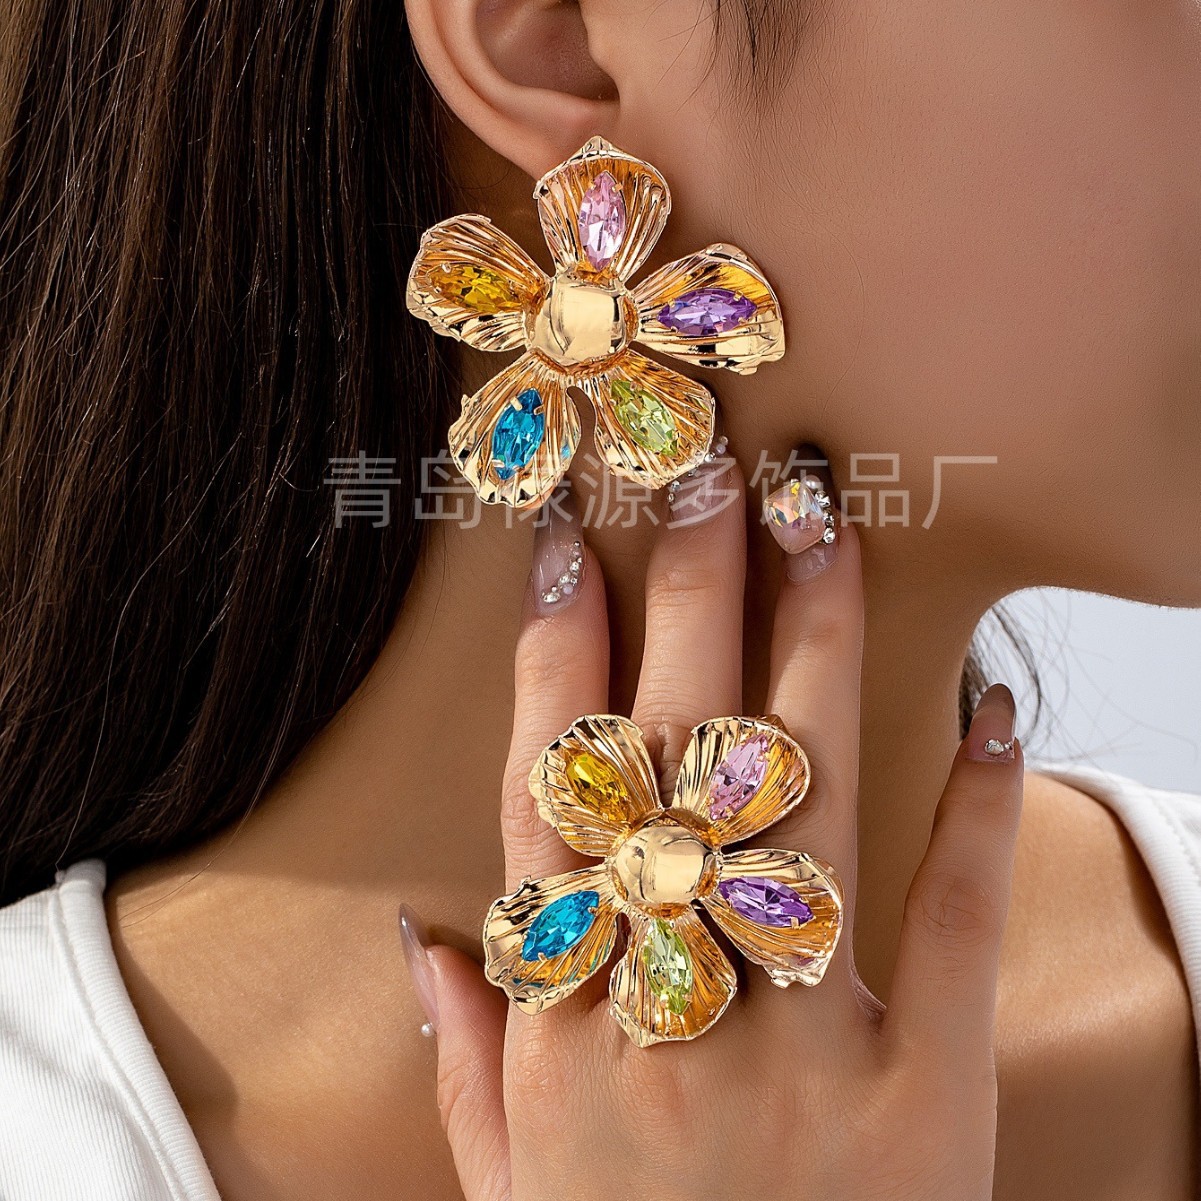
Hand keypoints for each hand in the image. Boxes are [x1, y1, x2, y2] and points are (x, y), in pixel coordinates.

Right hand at [412, 462, 1022, 1200]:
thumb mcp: (508, 1193)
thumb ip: (468, 1059)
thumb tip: (429, 932)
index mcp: (565, 1032)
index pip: (552, 800)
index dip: (554, 662)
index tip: (564, 547)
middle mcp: (674, 1009)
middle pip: (679, 759)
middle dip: (692, 600)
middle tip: (712, 477)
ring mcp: (809, 1044)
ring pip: (807, 802)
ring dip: (815, 648)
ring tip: (825, 529)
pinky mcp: (932, 1091)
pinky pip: (952, 916)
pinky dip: (974, 799)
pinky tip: (985, 695)